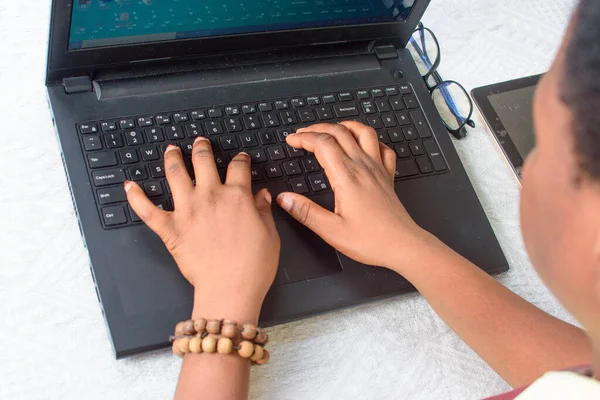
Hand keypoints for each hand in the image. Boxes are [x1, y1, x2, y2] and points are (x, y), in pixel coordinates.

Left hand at [125, 138, 280, 321]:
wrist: (230, 289)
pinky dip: (136, 197)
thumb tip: (262, 195)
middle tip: (200, 141)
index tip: (241, 158)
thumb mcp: (270, 235)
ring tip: (171, 150)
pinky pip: (147, 210)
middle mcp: (210, 197)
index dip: (241, 159)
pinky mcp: (170, 229)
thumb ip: (264, 211)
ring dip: (172, 158)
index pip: (239, 167)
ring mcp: (187, 211)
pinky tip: (129, 186)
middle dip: (202, 147)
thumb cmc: (253, 267)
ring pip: (175, 174)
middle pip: (203, 161)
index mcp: (237, 197)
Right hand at [276, 122, 435, 271]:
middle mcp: (363, 167)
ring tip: (331, 128)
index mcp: (347, 178)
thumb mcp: (331, 231)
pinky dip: (371, 140)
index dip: (303, 137)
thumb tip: (284, 198)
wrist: (403, 246)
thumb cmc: (371, 241)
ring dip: (345, 126)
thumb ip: (305, 212)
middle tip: (302, 133)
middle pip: (339, 132)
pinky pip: (383, 148)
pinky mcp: (388, 176)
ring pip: (364, 132)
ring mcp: (378, 169)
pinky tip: (364, 145)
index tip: (291, 140)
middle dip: (317, 128)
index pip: (322, 144)